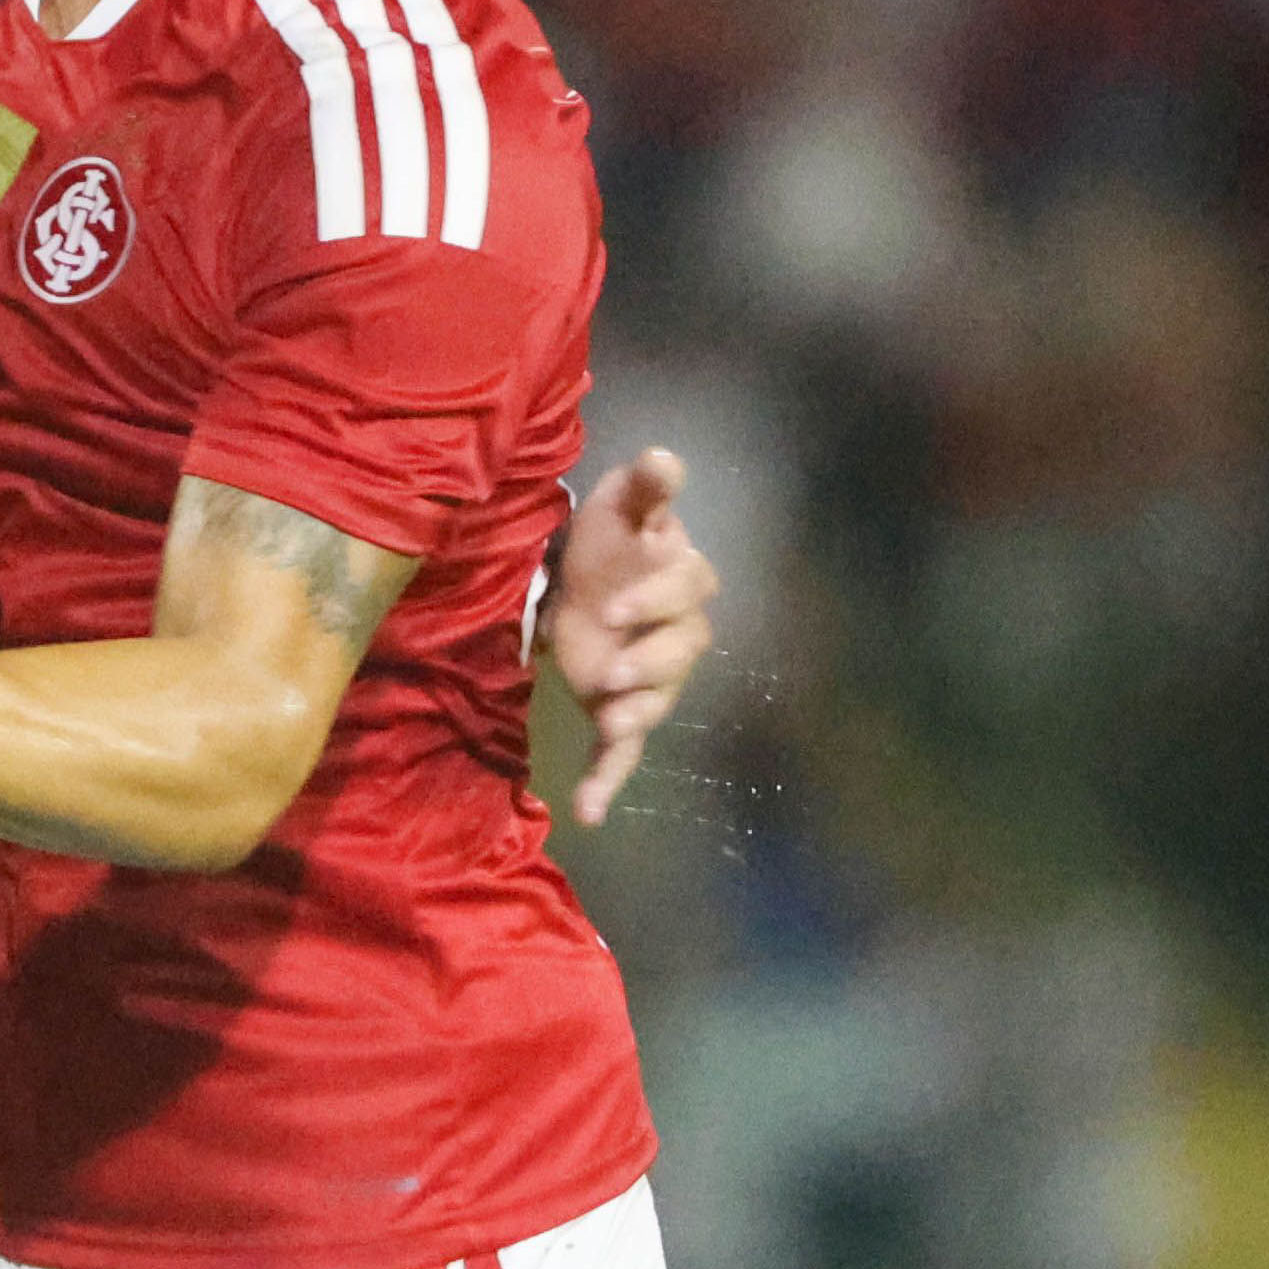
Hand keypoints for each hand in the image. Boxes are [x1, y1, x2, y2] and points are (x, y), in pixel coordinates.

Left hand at [539, 448, 715, 829]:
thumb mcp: (620, 503)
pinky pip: (623, 752)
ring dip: (636, 716)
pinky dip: (606, 782)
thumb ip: (646, 484)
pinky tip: (588, 812)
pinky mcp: (621, 711)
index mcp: (682, 580)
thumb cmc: (611, 538)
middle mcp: (679, 634)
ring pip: (658, 702)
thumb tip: (663, 456)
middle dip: (647, 662)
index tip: (612, 607)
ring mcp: (652, 678)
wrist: (581, 577)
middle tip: (610, 672)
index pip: (687, 588)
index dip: (654, 600)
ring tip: (611, 723)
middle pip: (681, 651)